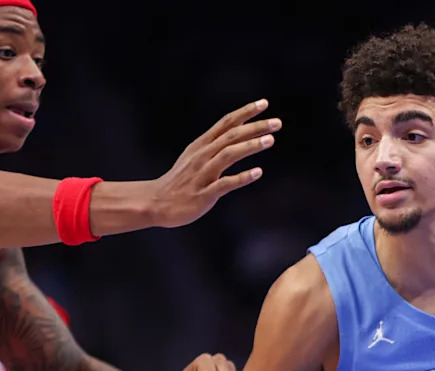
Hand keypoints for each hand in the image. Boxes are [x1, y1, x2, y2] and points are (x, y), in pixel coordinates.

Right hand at [147, 99, 280, 227]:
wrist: (157, 203)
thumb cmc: (181, 179)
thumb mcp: (196, 156)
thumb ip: (216, 144)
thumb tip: (236, 131)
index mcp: (203, 144)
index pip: (226, 122)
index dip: (245, 112)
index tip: (264, 103)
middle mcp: (203, 155)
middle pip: (231, 136)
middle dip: (255, 127)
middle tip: (277, 123)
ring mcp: (203, 173)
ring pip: (228, 155)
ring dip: (250, 146)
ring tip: (270, 140)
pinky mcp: (204, 193)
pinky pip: (225, 183)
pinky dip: (242, 177)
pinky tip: (258, 172)